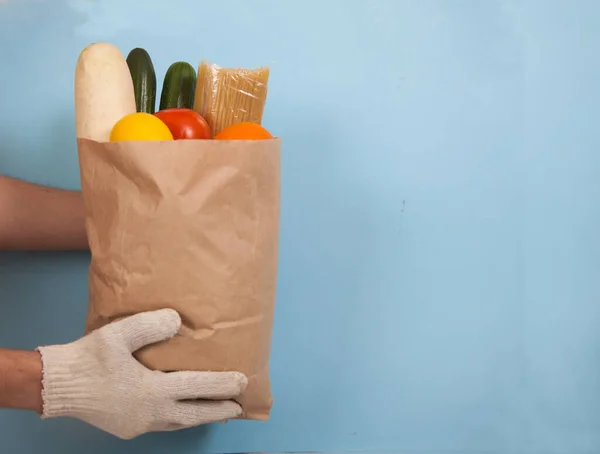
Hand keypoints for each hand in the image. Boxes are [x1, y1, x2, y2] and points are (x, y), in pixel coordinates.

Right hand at [36, 309, 246, 438]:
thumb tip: (178, 320)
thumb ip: (151, 325)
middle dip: (219, 409)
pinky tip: (179, 412)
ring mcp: (140, 424)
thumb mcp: (120, 334)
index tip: (243, 382)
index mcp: (153, 390)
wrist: (55, 385)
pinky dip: (179, 419)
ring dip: (200, 416)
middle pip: (194, 413)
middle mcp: (152, 412)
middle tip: (239, 405)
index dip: (223, 385)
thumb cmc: (89, 358)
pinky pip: (163, 425)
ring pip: (179, 423)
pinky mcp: (128, 428)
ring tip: (217, 411)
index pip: (198, 387)